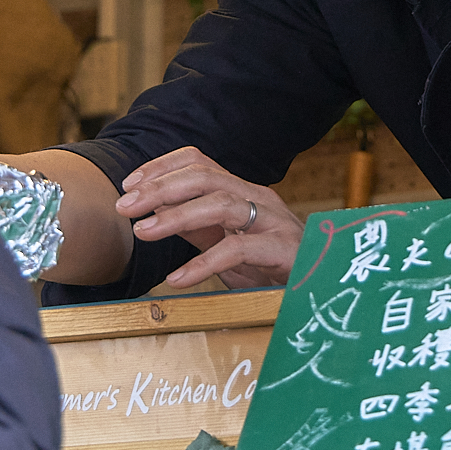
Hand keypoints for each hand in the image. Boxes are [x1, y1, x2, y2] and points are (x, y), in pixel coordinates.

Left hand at [117, 147, 301, 289]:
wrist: (325, 288)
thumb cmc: (274, 267)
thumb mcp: (227, 245)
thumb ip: (196, 228)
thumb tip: (154, 212)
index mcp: (243, 192)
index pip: (200, 161)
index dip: (161, 168)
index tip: (128, 184)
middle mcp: (258, 198)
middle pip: (205, 176)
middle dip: (160, 187)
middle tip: (125, 206)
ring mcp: (273, 222)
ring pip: (221, 203)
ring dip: (176, 215)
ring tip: (144, 232)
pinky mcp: (283, 251)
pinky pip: (239, 249)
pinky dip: (203, 263)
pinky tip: (177, 278)